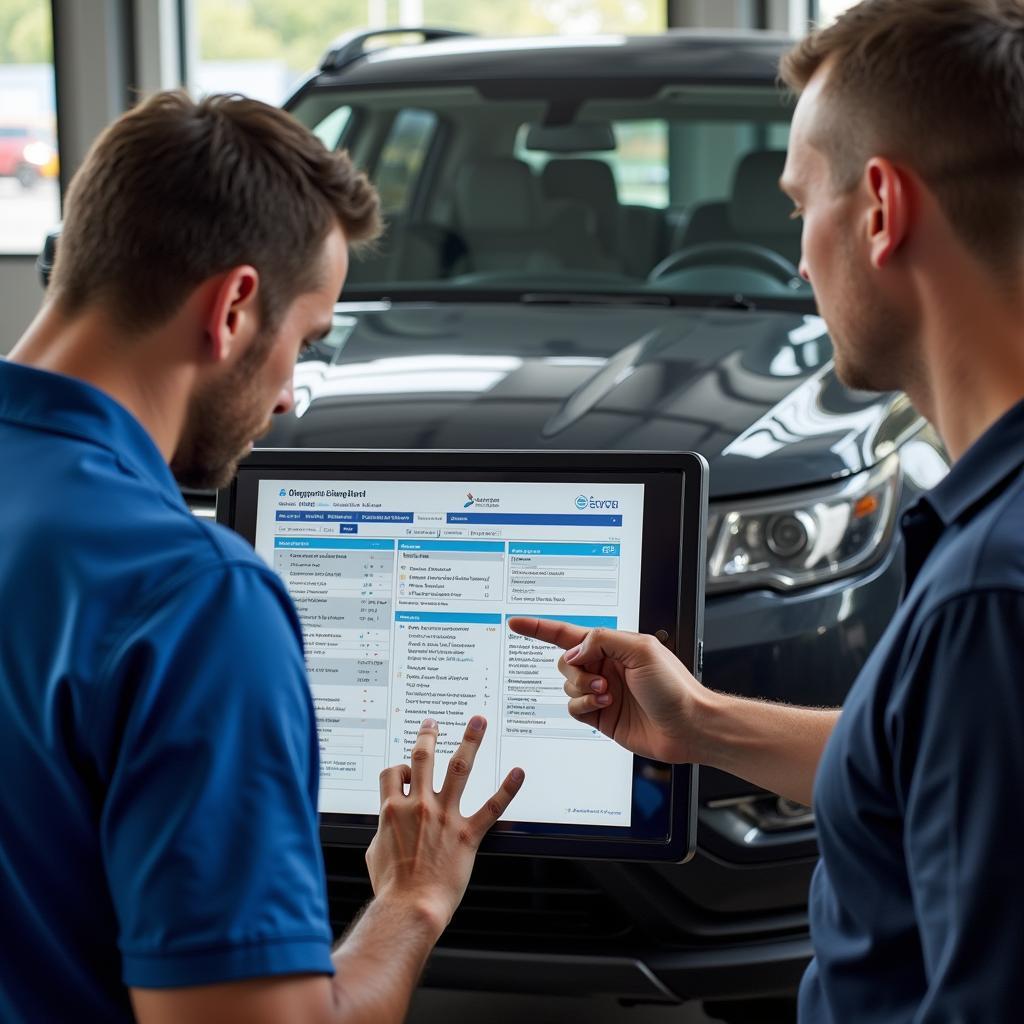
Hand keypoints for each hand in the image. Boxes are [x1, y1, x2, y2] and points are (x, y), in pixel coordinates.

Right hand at [366, 716, 523, 934]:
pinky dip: (507, 788)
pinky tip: (518, 773)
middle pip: (423, 757)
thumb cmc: (391, 886)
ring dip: (469, 741)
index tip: (406, 771)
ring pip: (458, 768)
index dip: (399, 769)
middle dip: (428, 735)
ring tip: (478, 721)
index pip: (393, 773)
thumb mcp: (374, 853)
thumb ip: (382, 830)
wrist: (410, 907)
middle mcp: (419, 805)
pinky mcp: (467, 833)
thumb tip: (386, 826)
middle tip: (433, 723)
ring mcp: (445, 816)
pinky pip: (491, 807)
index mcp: (392, 809)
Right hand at [507, 619, 710, 764]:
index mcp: (613, 645)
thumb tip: (575, 650)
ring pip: (566, 685)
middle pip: (565, 660)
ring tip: (607, 695)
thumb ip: (602, 640)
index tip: (516, 623)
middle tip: (599, 679)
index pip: (569, 632)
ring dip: (581, 689)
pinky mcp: (600, 716)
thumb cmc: (675, 687)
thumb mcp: (641, 649)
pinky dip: (581, 706)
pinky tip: (601, 707)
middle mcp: (605, 666)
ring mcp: (601, 691)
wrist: (688, 727)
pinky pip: (572, 708)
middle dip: (575, 669)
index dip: (540, 628)